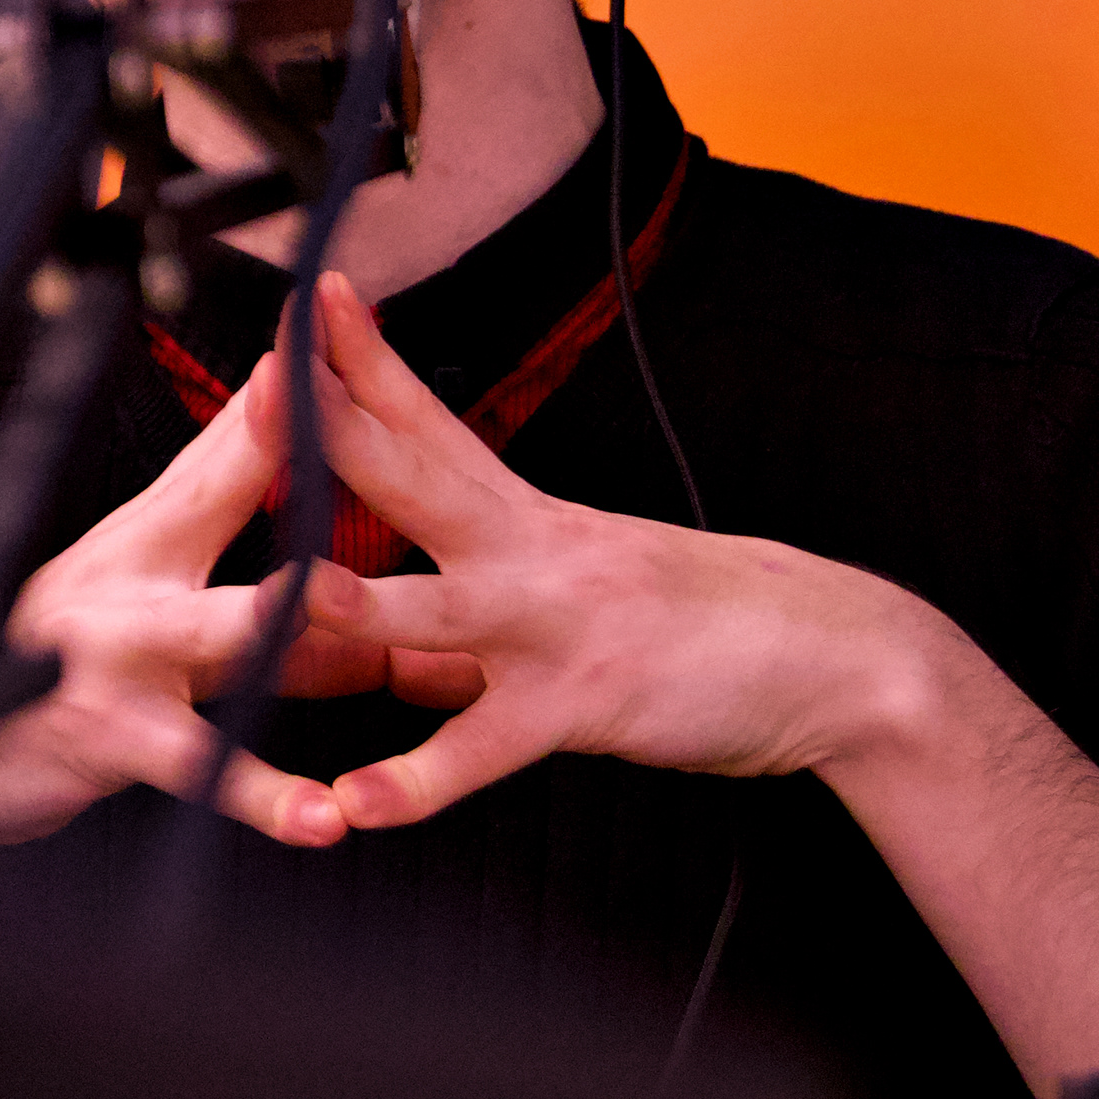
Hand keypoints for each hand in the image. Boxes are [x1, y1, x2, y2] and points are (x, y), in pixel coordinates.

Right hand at [0, 365, 369, 849]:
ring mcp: (114, 654)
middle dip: (261, 450)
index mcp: (143, 543)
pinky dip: (262, 796)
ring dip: (267, 617)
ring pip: (204, 631)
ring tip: (340, 617)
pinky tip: (322, 818)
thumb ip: (271, 634)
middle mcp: (127, 582)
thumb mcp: (165, 638)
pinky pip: (197, 767)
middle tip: (319, 394)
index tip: (314, 329)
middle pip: (203, 503)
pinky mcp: (108, 734)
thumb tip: (377, 634)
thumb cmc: (66, 681)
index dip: (266, 391)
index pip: (216, 453)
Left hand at [288, 273, 964, 827]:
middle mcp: (531, 551)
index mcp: (526, 513)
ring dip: (363, 601)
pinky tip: (359, 803)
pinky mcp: (583, 706)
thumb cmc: (699, 623)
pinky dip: (422, 781)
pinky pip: (488, 747)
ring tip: (288, 594)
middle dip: (333, 429)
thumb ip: (468, 635)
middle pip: (414, 475)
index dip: (366, 357)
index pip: (430, 417)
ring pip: (440, 608)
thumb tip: (391, 671)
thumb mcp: (577, 596)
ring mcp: (555, 625)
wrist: (837, 658)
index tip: (311, 295)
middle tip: (260, 378)